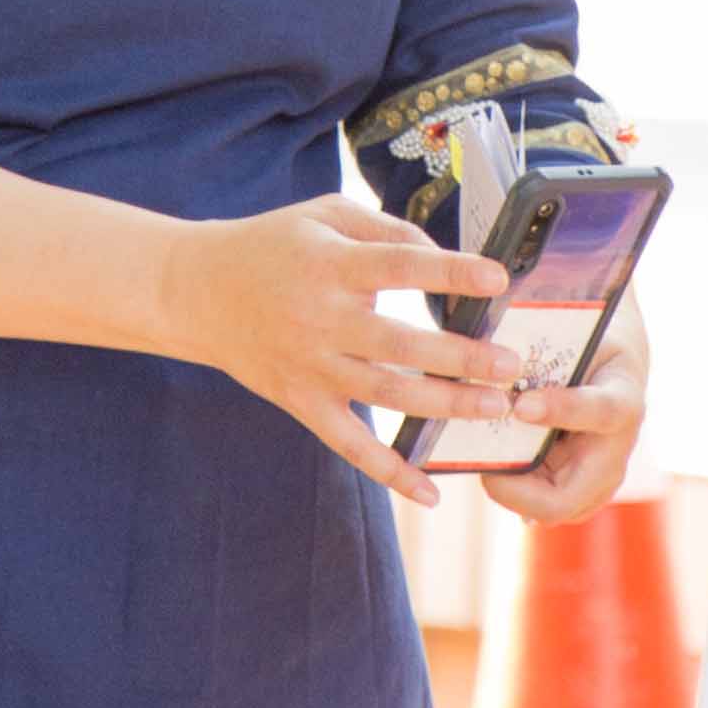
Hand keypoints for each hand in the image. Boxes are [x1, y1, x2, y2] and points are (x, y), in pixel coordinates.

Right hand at [156, 199, 513, 506]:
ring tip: (495, 406)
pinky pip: (350, 446)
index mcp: (331, 265)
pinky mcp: (302, 402)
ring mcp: (312, 367)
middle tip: (511, 363)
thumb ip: (386, 229)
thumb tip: (441, 256)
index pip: (400, 267)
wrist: (197, 292)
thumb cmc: (272, 246)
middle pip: (401, 344)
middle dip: (461, 357)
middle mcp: (322, 319)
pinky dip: (388, 473)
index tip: (497, 280)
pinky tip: (430, 493)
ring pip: (387, 395)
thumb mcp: (324, 214)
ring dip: (444, 406)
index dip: (450, 273)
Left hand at [476, 293, 649, 524]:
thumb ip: (543, 346)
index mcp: (624, 400)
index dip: (563, 410)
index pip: (603, 412)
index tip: (521, 404)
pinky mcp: (583, 493)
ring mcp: (603, 480)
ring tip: (482, 463)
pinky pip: (541, 507)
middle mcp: (619, 450)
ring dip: (511, 492)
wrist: (608, 369)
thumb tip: (491, 351)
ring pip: (550, 510)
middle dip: (518, 489)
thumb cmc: (586, 345)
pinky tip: (490, 471)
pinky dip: (512, 492)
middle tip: (483, 466)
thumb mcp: (576, 334)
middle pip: (569, 497)